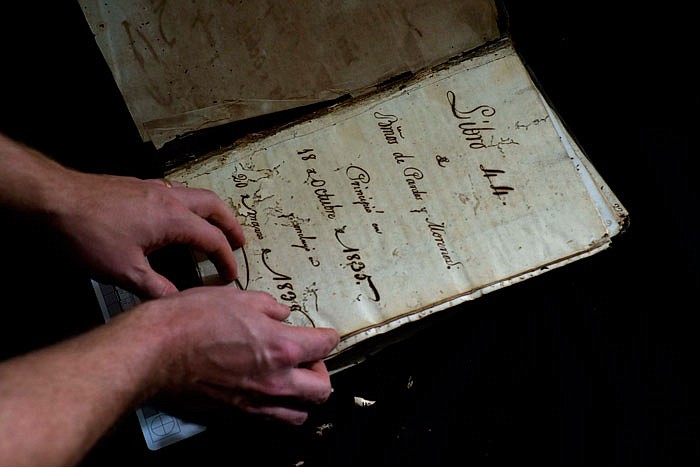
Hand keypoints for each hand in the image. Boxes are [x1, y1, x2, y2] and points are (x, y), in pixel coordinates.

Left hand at [51, 171, 244, 297]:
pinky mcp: (136, 187)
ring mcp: (152, 189)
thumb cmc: (89, 234)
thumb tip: (179, 306)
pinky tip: (175, 218)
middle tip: (239, 242)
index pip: (212, 241)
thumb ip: (157, 289)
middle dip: (230, 225)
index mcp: (174, 219)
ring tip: (214, 229)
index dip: (226, 261)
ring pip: (195, 195)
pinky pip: (175, 193)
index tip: (230, 277)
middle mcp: (169, 199)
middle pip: (214, 207)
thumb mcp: (125, 271)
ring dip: (211, 213)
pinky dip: (189, 206)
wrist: (53, 200)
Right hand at [142, 286, 339, 424]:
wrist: (151, 353)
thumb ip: (268, 307)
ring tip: (289, 380)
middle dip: (321, 372)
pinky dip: (275, 409)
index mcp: (281, 347)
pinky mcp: (233, 417)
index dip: (326, 336)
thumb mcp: (236, 297)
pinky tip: (262, 392)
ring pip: (299, 414)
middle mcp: (275, 381)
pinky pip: (268, 420)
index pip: (325, 345)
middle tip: (306, 359)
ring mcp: (254, 404)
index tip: (321, 334)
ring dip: (302, 397)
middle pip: (322, 390)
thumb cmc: (190, 320)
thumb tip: (282, 314)